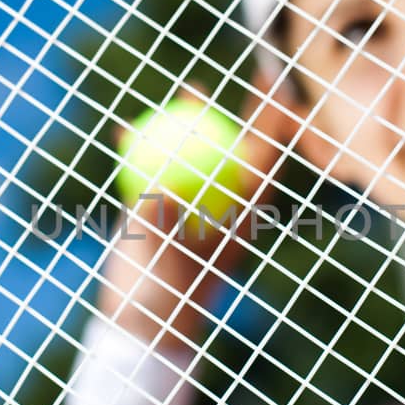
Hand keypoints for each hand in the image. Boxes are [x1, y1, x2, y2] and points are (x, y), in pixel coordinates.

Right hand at [97, 70, 295, 353]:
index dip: (277, 129)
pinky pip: (159, 168)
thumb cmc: (165, 300)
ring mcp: (195, 205)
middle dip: (247, 111)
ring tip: (189, 88)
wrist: (143, 327)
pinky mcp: (165, 209)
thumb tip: (166, 192)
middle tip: (251, 76)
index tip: (279, 96)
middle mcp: (224, 207)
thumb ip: (163, 226)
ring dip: (194, 122)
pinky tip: (125, 130)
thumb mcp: (164, 261)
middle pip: (240, 147)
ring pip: (202, 152)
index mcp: (241, 218)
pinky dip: (146, 149)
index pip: (265, 163)